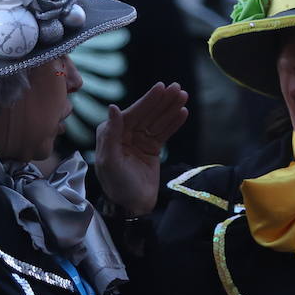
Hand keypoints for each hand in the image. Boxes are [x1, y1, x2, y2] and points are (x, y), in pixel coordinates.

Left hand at [95, 82, 188, 214]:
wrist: (132, 206)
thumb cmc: (117, 185)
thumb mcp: (110, 161)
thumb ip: (111, 134)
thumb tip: (113, 107)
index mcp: (111, 134)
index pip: (132, 113)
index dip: (147, 101)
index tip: (161, 88)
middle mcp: (125, 134)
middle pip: (147, 114)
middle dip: (162, 101)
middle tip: (177, 87)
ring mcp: (139, 140)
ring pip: (157, 121)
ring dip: (170, 108)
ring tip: (183, 95)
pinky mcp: (151, 149)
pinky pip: (164, 132)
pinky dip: (173, 123)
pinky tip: (183, 112)